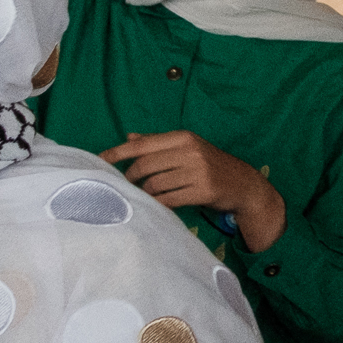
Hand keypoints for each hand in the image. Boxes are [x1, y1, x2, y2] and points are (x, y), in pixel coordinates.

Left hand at [107, 130, 287, 250]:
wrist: (242, 184)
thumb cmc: (210, 165)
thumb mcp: (187, 148)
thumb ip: (158, 143)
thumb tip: (129, 137)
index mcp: (183, 137)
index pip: (143, 144)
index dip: (118, 152)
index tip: (100, 160)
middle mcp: (190, 151)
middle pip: (144, 166)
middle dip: (131, 177)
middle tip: (128, 185)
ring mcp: (197, 171)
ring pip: (154, 184)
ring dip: (144, 193)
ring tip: (145, 195)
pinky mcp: (202, 191)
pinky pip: (168, 199)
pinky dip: (158, 204)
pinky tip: (157, 205)